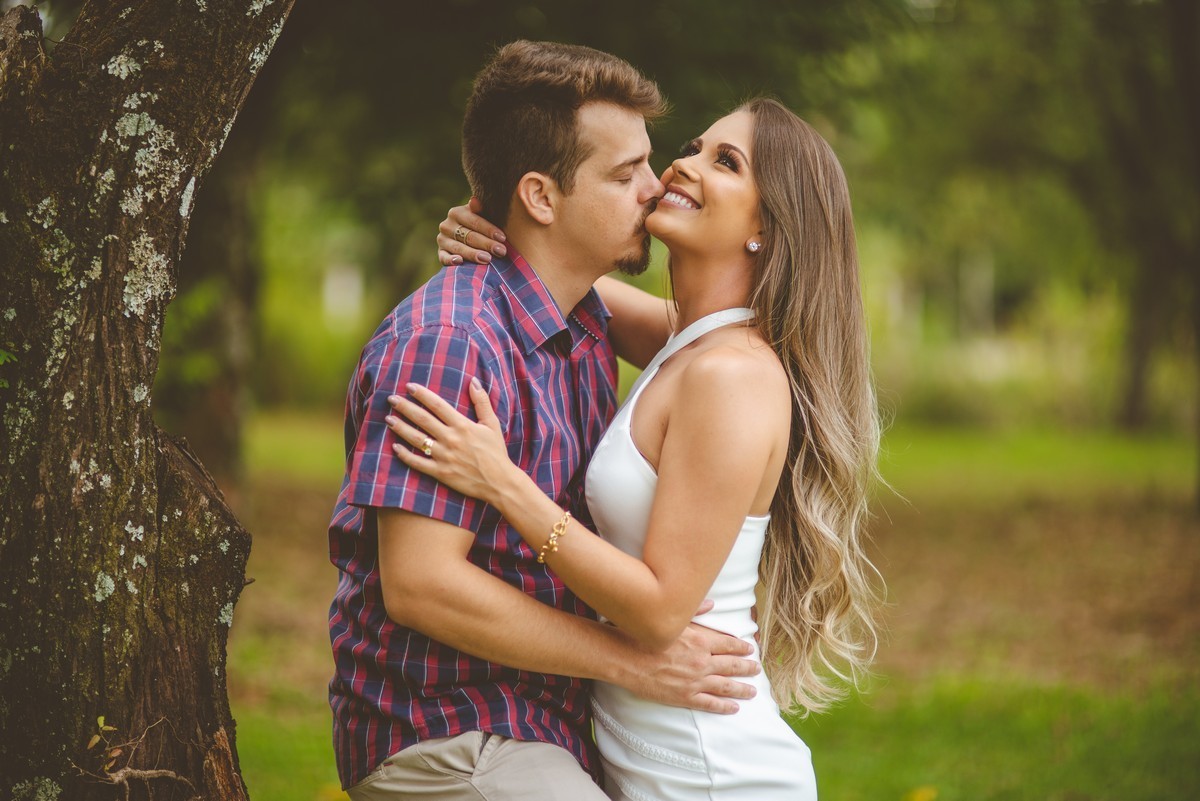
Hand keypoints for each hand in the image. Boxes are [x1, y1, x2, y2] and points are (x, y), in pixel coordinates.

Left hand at [387, 378, 513, 503]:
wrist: (499, 482)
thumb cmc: (496, 452)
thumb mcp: (492, 424)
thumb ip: (482, 402)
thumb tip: (473, 381)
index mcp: (463, 426)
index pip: (437, 405)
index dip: (422, 394)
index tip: (409, 386)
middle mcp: (451, 439)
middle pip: (423, 419)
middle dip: (405, 407)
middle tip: (391, 399)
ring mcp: (444, 457)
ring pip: (417, 439)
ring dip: (401, 428)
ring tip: (388, 419)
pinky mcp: (441, 473)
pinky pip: (418, 463)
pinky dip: (405, 455)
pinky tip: (394, 447)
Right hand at [438, 196, 507, 265]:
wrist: (469, 236)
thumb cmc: (482, 226)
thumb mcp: (484, 215)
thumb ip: (481, 209)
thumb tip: (475, 201)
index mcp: (456, 212)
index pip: (474, 222)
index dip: (489, 230)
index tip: (503, 238)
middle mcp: (447, 225)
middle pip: (468, 236)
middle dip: (486, 244)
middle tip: (501, 251)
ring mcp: (442, 240)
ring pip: (458, 248)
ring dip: (473, 254)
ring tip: (487, 259)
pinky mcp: (440, 253)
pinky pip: (444, 258)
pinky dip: (450, 260)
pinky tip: (460, 262)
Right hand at [620, 608, 759, 714]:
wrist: (624, 658)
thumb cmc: (644, 635)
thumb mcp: (671, 619)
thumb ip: (694, 612)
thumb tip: (711, 604)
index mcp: (700, 640)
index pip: (728, 644)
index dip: (741, 647)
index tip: (750, 649)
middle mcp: (701, 661)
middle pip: (732, 665)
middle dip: (747, 667)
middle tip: (757, 669)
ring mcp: (694, 681)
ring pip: (725, 686)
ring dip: (741, 688)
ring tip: (752, 690)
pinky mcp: (684, 697)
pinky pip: (709, 703)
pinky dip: (723, 706)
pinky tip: (733, 708)